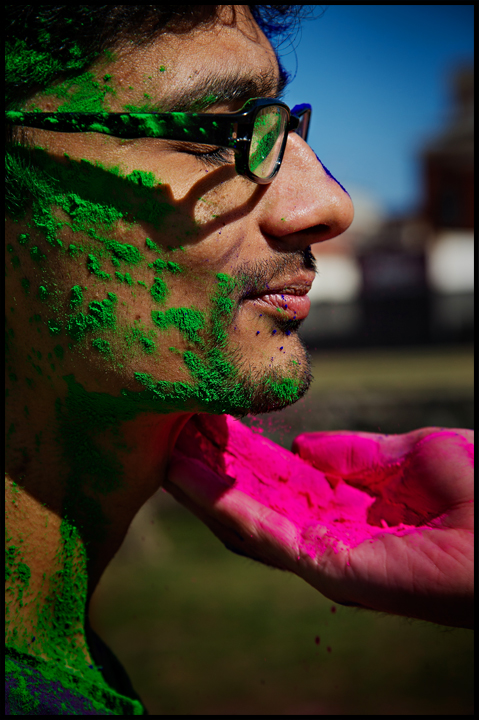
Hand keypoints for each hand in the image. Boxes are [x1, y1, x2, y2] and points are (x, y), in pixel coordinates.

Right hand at [164, 415, 473, 628]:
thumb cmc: (476, 487)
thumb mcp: (406, 455)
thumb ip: (353, 455)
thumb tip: (302, 448)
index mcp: (343, 510)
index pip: (275, 483)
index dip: (239, 455)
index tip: (205, 424)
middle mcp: (326, 537)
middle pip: (251, 503)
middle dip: (209, 469)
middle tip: (169, 432)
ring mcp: (324, 556)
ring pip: (243, 522)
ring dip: (201, 487)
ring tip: (163, 449)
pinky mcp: (329, 569)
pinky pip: (264, 535)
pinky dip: (222, 504)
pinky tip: (186, 475)